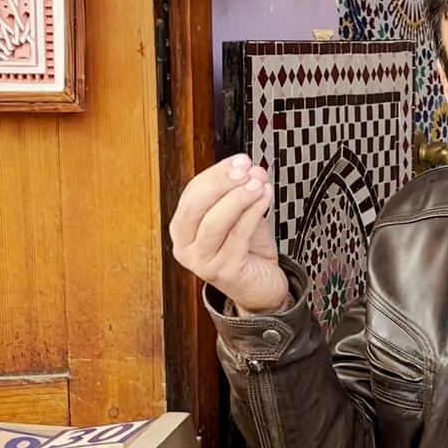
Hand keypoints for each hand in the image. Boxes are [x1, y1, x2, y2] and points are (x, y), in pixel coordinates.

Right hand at [169, 154, 290, 314]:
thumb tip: (250, 168)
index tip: (238, 160)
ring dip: (238, 197)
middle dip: (221, 183)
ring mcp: (202, 263)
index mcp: (182, 231)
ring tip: (258, 183)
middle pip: (195, 207)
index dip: (215, 173)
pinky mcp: (224, 271)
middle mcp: (185, 248)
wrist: (261, 287)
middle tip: (245, 170)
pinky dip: (252, 211)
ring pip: (214, 222)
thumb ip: (240, 193)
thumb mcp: (239, 217)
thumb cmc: (247, 252)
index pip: (191, 194)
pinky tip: (264, 197)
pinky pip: (237, 235)